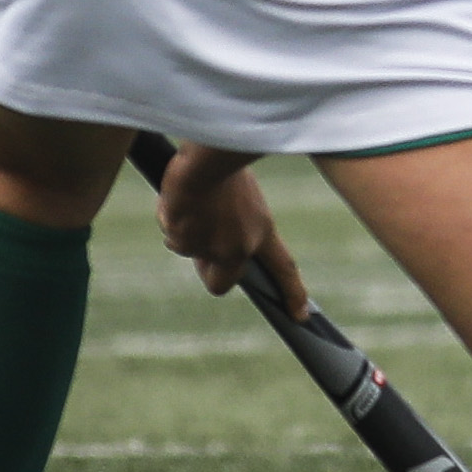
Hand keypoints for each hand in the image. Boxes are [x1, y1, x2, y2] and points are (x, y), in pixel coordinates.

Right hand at [156, 145, 311, 315]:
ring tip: (192, 198)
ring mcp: (211, 246)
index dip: (293, 292)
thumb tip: (203, 242)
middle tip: (199, 244)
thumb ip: (233, 222)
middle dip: (206, 269)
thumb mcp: (241, 192)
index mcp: (260, 231)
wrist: (204, 155)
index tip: (301, 316)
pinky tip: (178, 197)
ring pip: (187, 249)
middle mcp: (239, 247)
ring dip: (185, 230)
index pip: (284, 268)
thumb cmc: (224, 160)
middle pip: (219, 283)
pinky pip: (171, 232)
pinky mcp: (185, 239)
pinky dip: (170, 217)